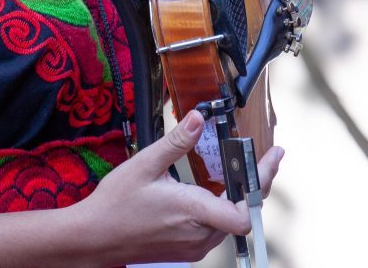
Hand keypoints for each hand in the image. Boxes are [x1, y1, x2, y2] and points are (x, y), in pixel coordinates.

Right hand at [76, 111, 284, 265]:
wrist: (94, 238)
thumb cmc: (115, 205)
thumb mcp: (145, 165)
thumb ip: (176, 142)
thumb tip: (199, 118)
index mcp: (193, 212)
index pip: (245, 210)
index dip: (262, 182)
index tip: (272, 156)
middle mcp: (200, 234)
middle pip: (244, 211)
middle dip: (256, 182)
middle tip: (264, 157)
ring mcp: (195, 245)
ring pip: (232, 221)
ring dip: (240, 197)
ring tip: (240, 171)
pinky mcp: (188, 249)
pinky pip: (217, 229)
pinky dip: (223, 208)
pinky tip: (214, 192)